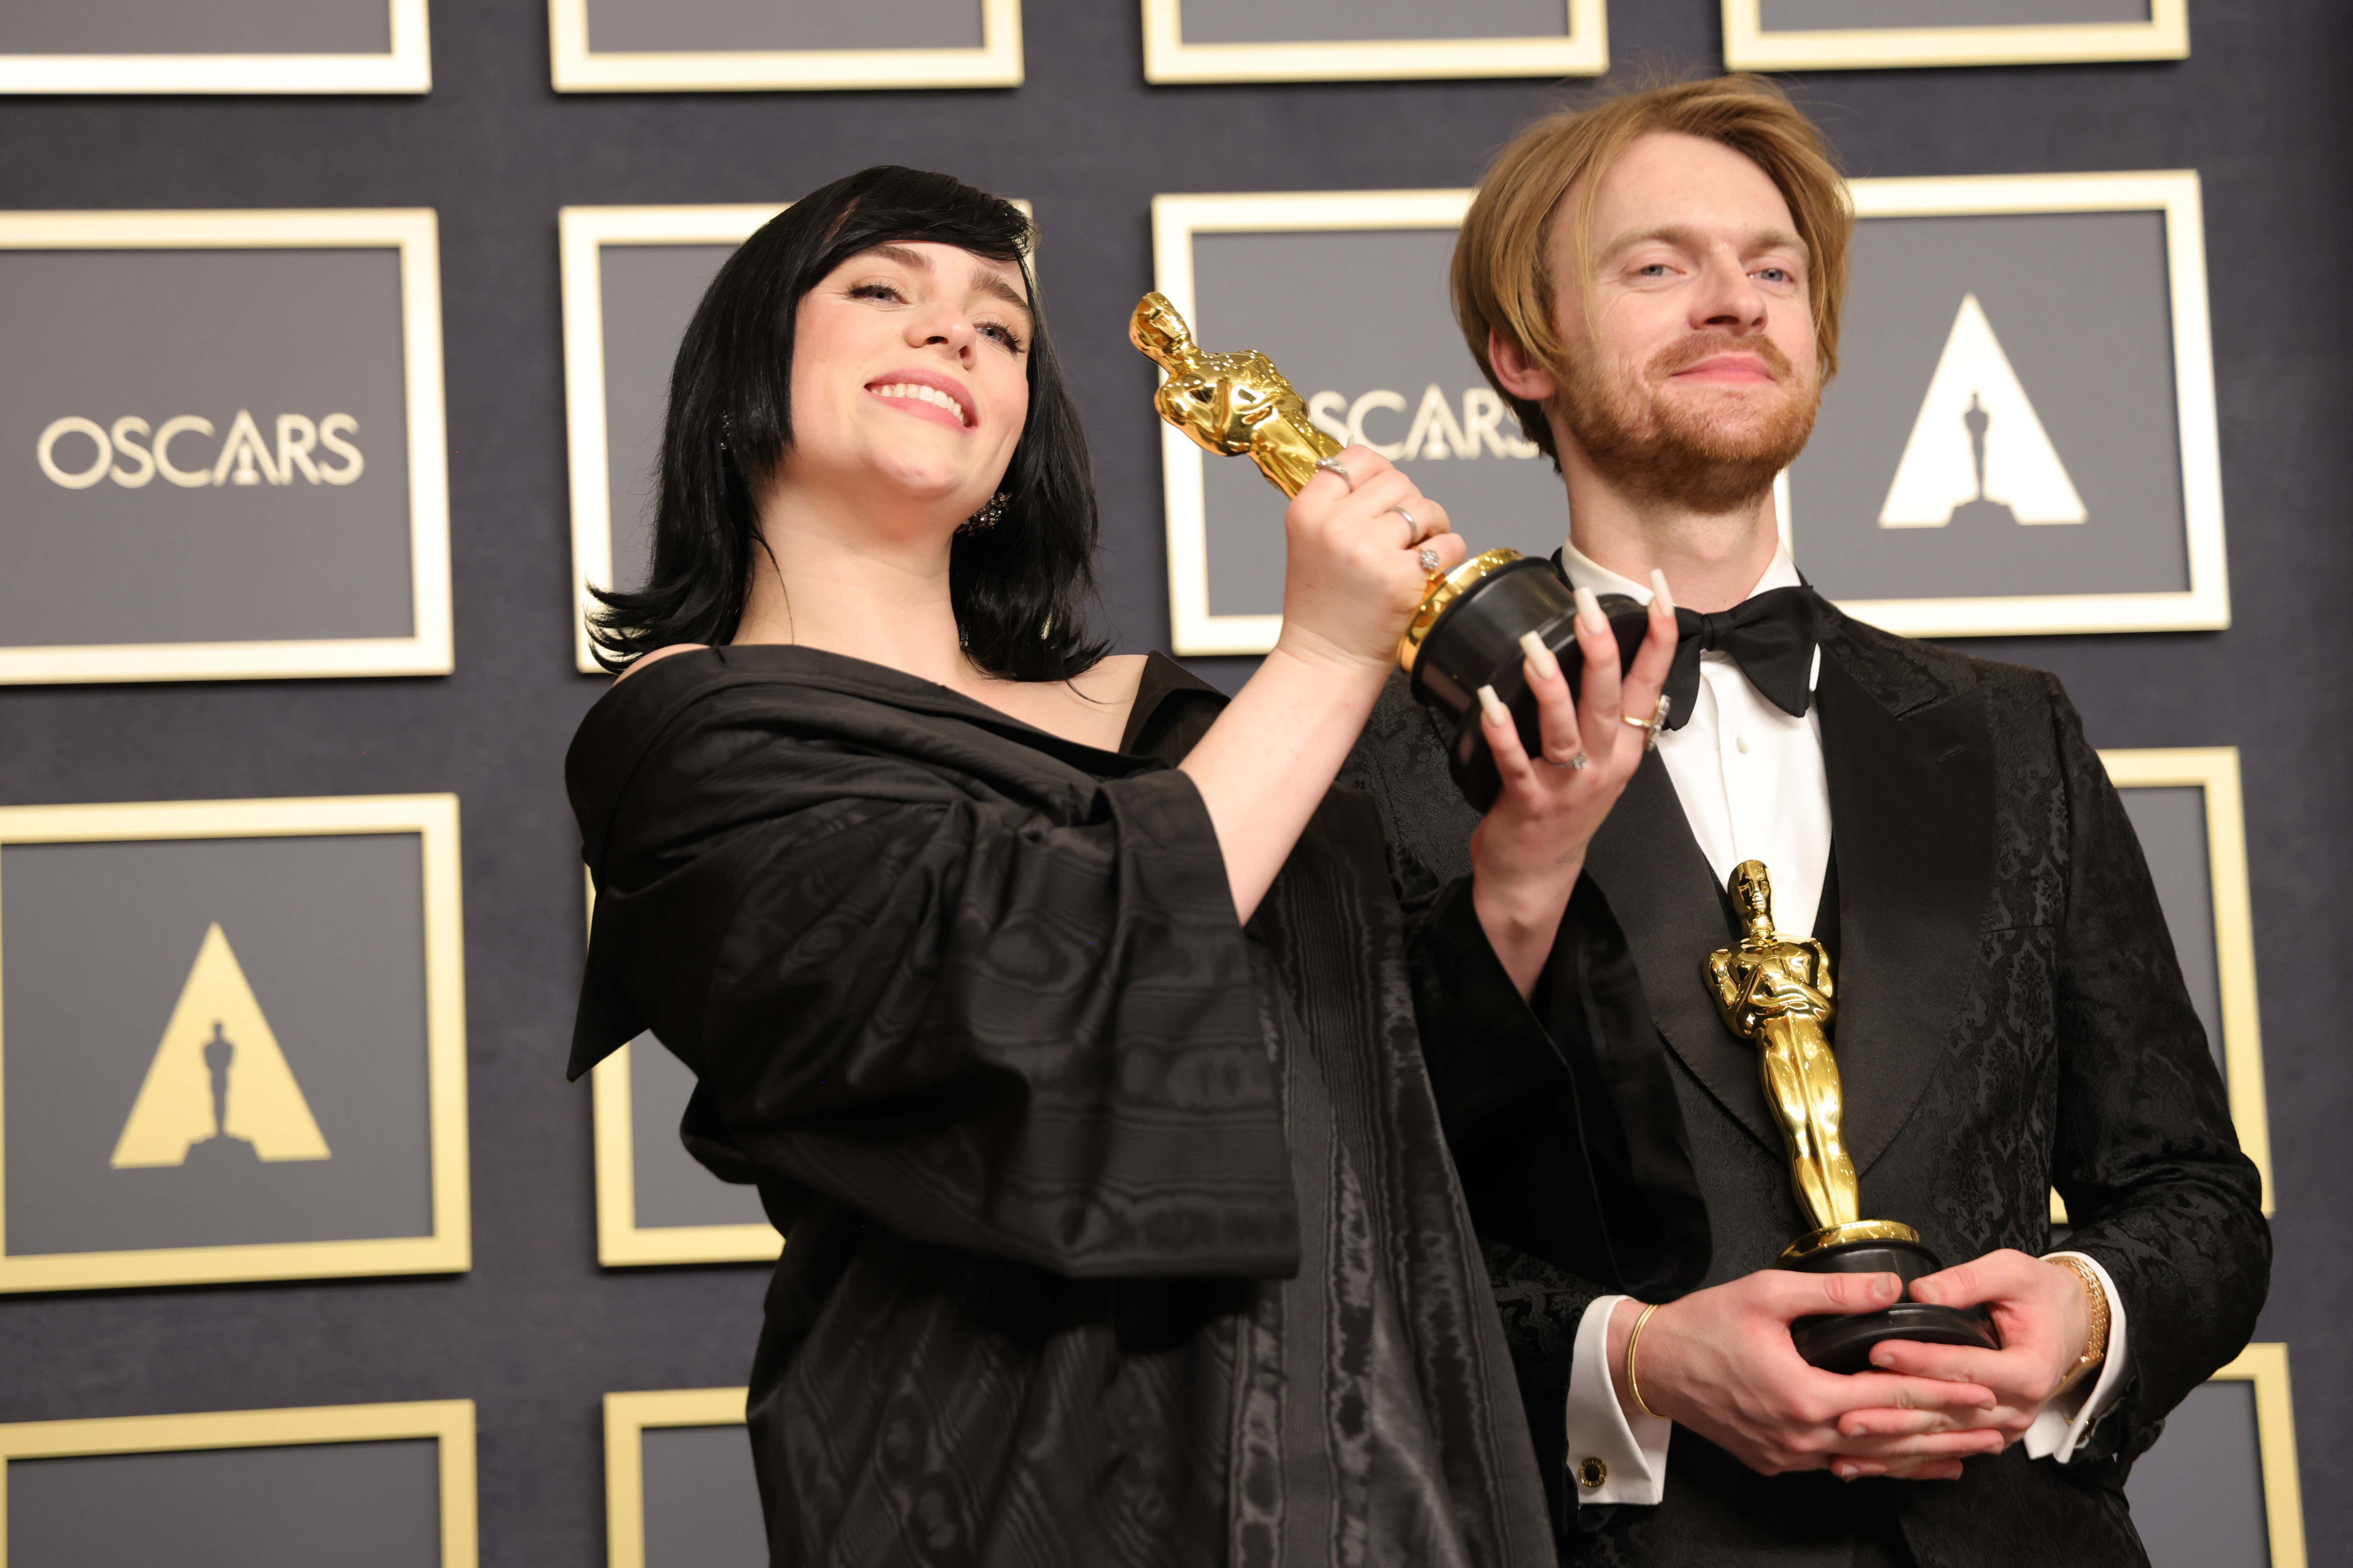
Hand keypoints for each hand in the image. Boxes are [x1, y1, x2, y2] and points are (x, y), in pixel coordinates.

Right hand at [1271, 447, 1462, 676]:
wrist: (1325, 659)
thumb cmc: (1321, 607)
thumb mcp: (1309, 544)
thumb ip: (1337, 507)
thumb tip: (1379, 474)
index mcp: (1308, 511)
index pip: (1355, 460)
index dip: (1379, 472)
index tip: (1386, 493)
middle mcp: (1336, 526)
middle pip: (1397, 481)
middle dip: (1409, 502)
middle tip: (1405, 531)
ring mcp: (1369, 550)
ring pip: (1424, 508)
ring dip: (1432, 525)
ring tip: (1419, 548)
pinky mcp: (1401, 577)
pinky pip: (1446, 543)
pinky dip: (1448, 552)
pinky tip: (1430, 567)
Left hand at [1469, 579, 1676, 994]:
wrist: (1536, 875)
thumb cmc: (1564, 811)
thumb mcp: (1602, 763)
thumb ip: (1608, 715)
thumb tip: (1603, 650)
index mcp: (1626, 747)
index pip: (1651, 683)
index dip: (1660, 636)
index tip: (1660, 592)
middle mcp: (1604, 764)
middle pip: (1611, 700)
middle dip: (1602, 649)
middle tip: (1589, 606)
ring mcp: (1567, 785)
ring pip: (1566, 729)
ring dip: (1551, 686)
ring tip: (1535, 646)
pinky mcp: (1528, 802)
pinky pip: (1515, 761)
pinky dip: (1502, 731)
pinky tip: (1488, 702)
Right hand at [1613, 1271, 2004, 1480]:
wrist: (1652, 1366)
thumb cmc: (1704, 1326)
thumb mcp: (1767, 1293)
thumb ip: (1832, 1292)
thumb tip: (1890, 1287)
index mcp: (1804, 1396)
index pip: (1891, 1398)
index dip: (1944, 1394)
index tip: (1985, 1390)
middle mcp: (1802, 1437)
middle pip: (1891, 1439)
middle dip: (1949, 1432)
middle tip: (1996, 1426)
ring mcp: (1789, 1456)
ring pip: (1871, 1460)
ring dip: (1923, 1456)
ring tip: (1969, 1452)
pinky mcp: (1777, 1460)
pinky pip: (1842, 1464)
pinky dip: (1882, 1463)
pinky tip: (1910, 1465)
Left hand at [1832, 1250, 2093, 1475]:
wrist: (2068, 1323)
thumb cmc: (2038, 1294)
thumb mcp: (2011, 1272)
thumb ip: (1967, 1281)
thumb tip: (1921, 1292)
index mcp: (2029, 1370)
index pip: (1965, 1367)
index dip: (1920, 1360)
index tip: (1878, 1351)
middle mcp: (2019, 1407)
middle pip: (1949, 1411)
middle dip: (1894, 1410)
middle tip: (1845, 1409)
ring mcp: (2005, 1427)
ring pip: (1943, 1435)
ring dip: (1894, 1439)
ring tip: (1848, 1434)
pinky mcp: (1990, 1434)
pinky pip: (1945, 1446)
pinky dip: (1905, 1453)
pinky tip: (1867, 1458)